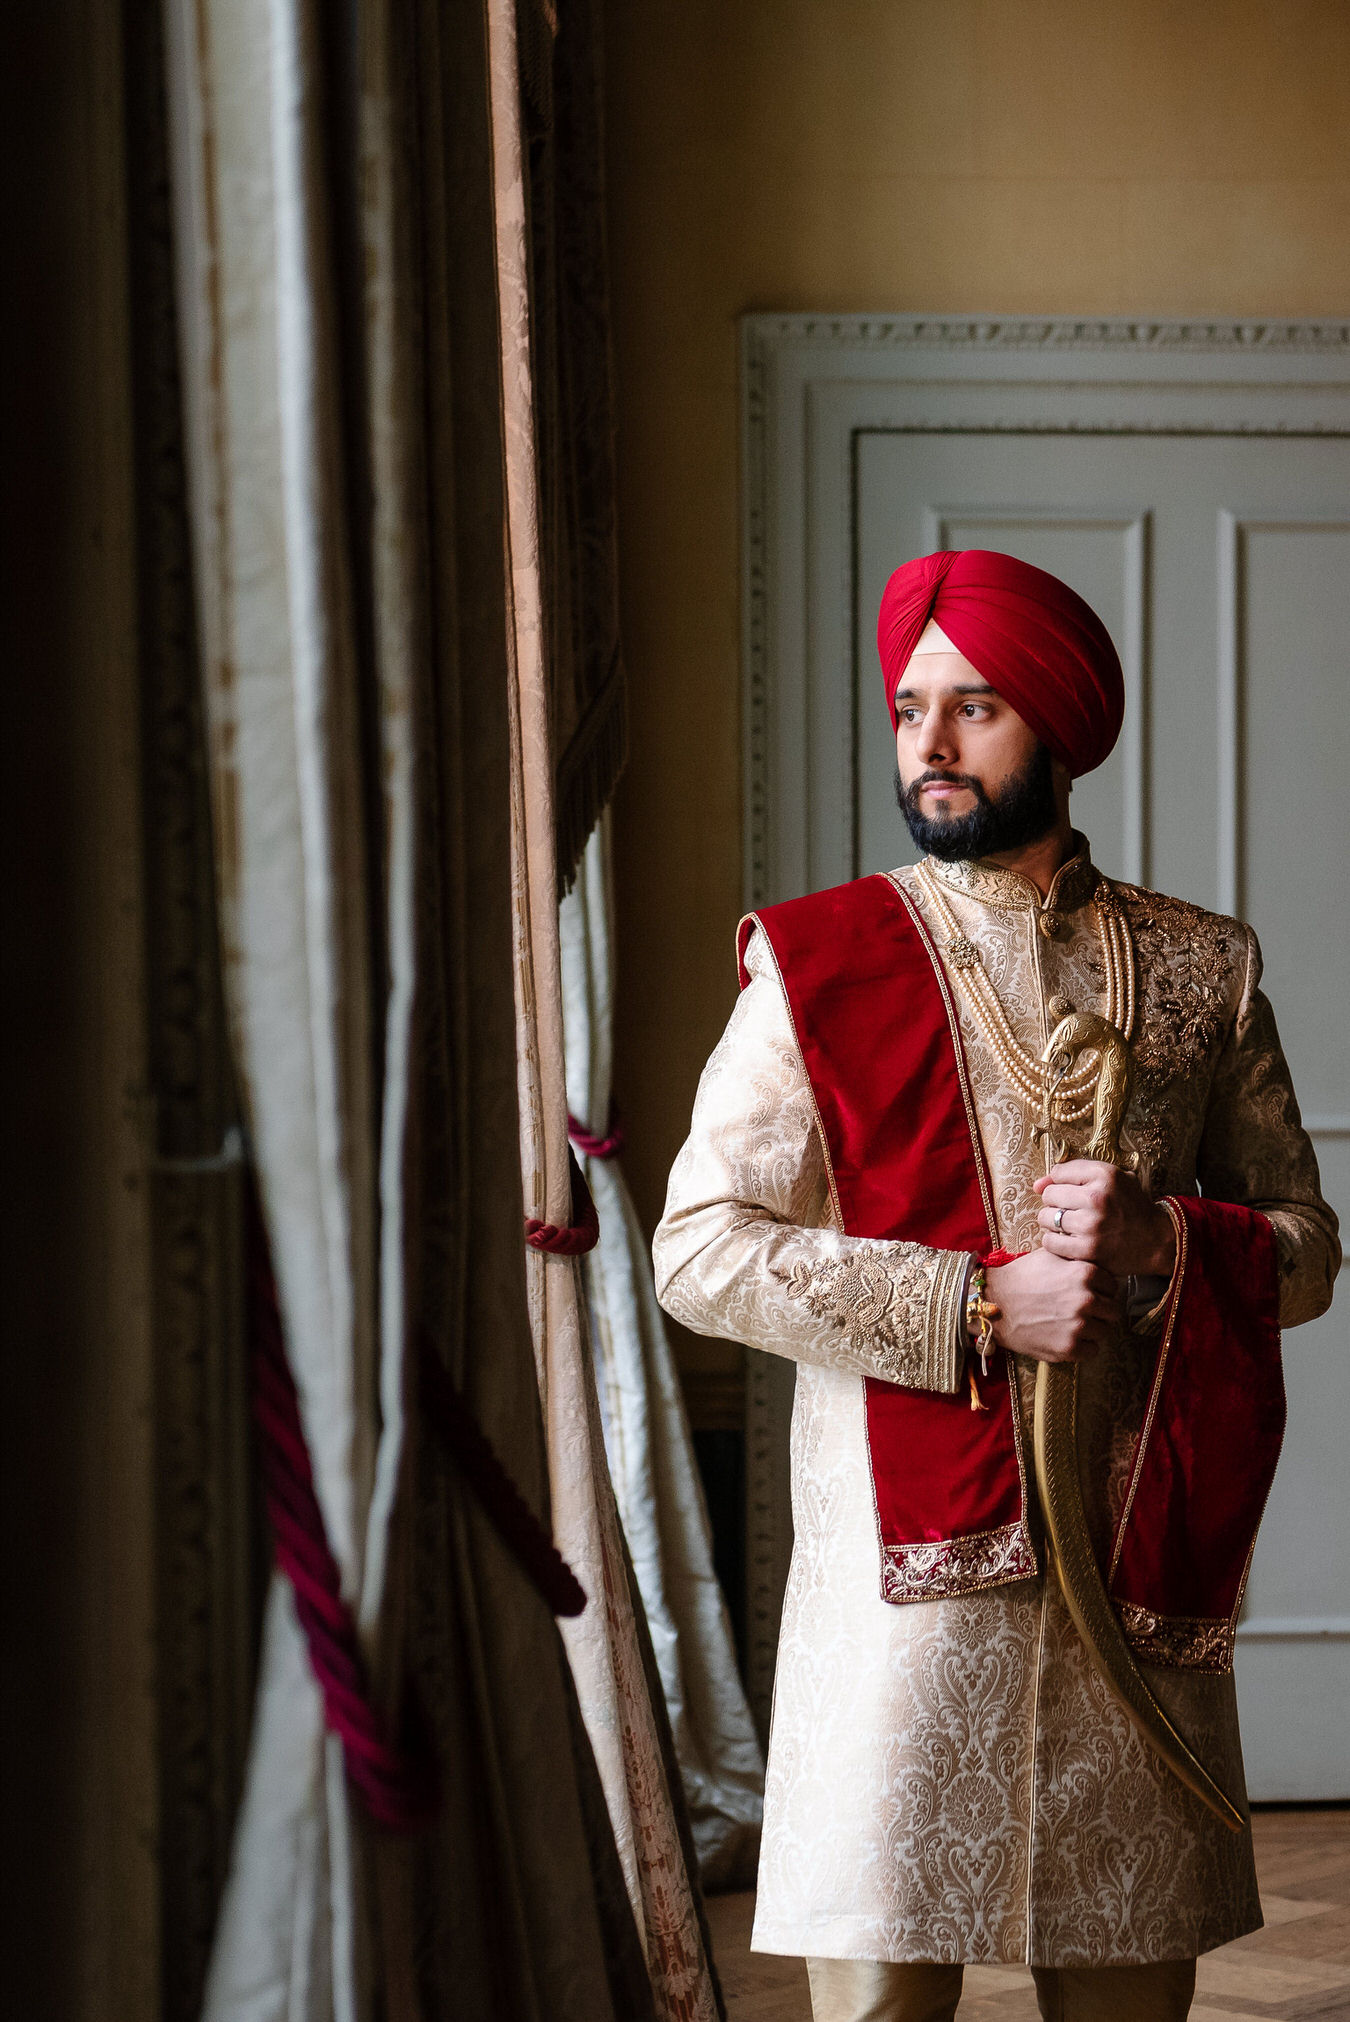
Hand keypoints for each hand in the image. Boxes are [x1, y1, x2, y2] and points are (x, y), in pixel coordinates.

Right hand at [985, 1250, 1119, 1364]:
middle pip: (1113, 1311)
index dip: (1103, 1290)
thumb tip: (1093, 1254)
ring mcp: (1078, 1325)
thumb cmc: (1021, 1276)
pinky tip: (1069, 1337)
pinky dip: (1084, 1346)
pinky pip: (1093, 1351)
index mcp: (1085, 1273)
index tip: (1092, 1293)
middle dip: (1102, 1311)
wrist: (994, 1302)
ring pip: (1105, 1332)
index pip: (1113, 1287)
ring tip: (1075, 1325)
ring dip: (1094, 1329)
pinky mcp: (1068, 1347)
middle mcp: (1087, 1299)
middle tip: (1086, 1312)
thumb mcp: (1050, 1255)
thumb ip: (1076, 1256)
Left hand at [1033, 1160, 1176, 1277]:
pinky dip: (1054, 1241)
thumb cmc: (1130, 1207)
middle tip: (1071, 1211)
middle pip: (1049, 1195)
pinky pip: (1050, 1241)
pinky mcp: (1088, 1249)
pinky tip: (1068, 1240)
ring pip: (1046, 1218)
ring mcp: (1092, 1225)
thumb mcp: (1111, 1180)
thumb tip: (1036, 1185)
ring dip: (1052, 1222)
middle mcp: (1097, 1197)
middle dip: (1056, 1203)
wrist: (1156, 1240)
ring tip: (1068, 1225)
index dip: (1063, 1184)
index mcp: (1105, 1174)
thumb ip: (1073, 1174)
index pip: (1058, 1172)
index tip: (1074, 1194)